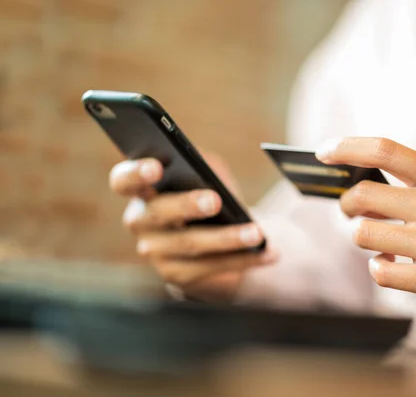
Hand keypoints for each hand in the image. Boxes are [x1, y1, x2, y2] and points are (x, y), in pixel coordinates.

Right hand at [109, 155, 277, 301]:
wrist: (215, 236)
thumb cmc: (206, 193)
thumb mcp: (204, 173)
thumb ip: (200, 163)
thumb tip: (203, 164)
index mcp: (140, 190)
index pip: (123, 180)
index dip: (135, 174)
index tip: (157, 167)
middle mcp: (141, 221)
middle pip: (158, 213)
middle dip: (187, 206)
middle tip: (215, 201)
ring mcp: (155, 251)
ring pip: (189, 244)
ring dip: (227, 238)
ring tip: (256, 233)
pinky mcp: (176, 276)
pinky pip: (210, 268)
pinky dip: (243, 259)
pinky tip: (267, 254)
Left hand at [317, 137, 415, 327]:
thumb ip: (414, 183)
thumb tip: (358, 189)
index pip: (383, 150)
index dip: (346, 148)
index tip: (323, 152)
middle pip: (361, 196)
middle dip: (346, 204)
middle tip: (352, 209)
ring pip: (363, 235)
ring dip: (364, 237)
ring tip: (382, 240)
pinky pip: (380, 272)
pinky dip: (379, 267)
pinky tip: (393, 263)